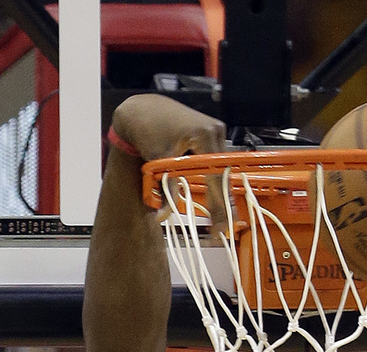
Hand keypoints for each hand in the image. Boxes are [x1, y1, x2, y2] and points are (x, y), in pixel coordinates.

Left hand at [111, 95, 228, 234]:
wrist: (143, 109)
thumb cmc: (148, 130)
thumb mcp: (158, 162)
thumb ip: (166, 189)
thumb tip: (164, 216)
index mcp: (204, 135)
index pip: (217, 177)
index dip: (219, 206)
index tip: (220, 227)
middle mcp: (215, 130)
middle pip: (224, 174)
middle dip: (222, 202)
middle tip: (221, 227)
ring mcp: (216, 129)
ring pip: (222, 168)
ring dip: (219, 190)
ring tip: (219, 216)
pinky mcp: (212, 132)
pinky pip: (217, 160)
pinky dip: (214, 177)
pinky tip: (214, 195)